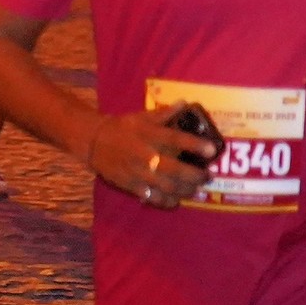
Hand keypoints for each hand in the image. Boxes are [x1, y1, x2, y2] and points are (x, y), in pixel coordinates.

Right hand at [87, 110, 220, 208]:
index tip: (212, 150)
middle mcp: (145, 154)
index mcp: (149, 134)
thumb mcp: (142, 117)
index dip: (196, 145)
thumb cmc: (122, 128)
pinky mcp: (130, 184)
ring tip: (195, 189)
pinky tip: (175, 201)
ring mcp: (137, 172)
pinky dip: (166, 201)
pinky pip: (151, 196)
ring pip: (166, 186)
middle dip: (196, 175)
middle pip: (175, 169)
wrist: (92, 141)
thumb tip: (185, 103)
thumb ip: (165, 113)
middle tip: (208, 176)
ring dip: (185, 190)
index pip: (176, 139)